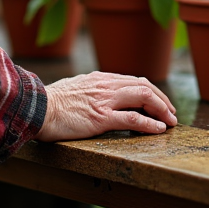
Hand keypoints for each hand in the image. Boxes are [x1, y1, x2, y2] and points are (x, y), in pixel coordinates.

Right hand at [35, 71, 177, 141]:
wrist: (36, 107)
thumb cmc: (51, 102)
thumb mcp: (75, 87)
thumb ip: (90, 88)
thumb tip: (98, 94)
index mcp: (100, 78)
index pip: (134, 80)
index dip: (152, 91)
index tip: (160, 103)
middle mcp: (106, 85)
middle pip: (144, 86)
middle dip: (162, 99)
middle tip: (172, 113)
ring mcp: (104, 100)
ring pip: (143, 98)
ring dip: (161, 110)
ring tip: (170, 122)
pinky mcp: (101, 117)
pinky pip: (132, 119)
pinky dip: (149, 123)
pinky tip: (158, 129)